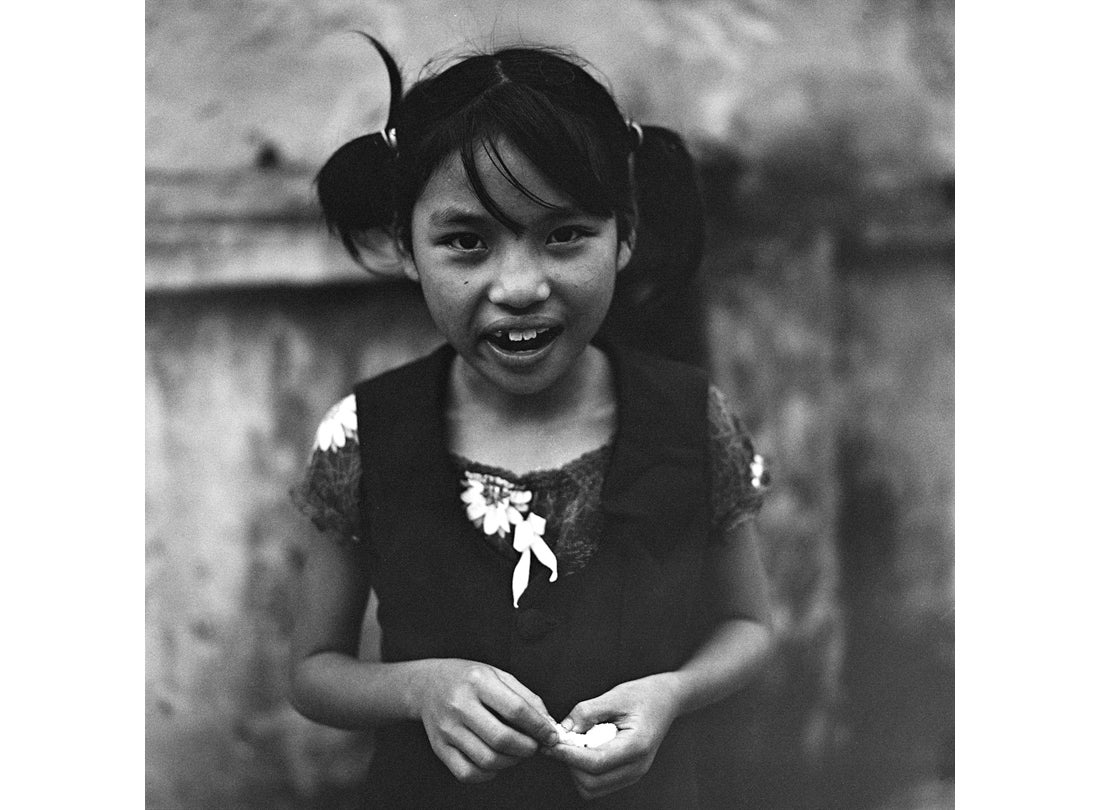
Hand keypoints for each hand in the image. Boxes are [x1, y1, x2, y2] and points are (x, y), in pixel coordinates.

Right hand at [415, 660, 558, 783]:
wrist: (427, 685)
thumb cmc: (468, 679)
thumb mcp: (498, 675)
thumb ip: (526, 697)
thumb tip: (548, 723)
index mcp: (478, 681)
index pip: (515, 709)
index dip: (539, 727)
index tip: (550, 736)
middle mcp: (460, 705)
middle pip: (501, 739)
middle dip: (527, 748)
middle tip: (535, 747)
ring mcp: (447, 729)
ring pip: (487, 760)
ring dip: (511, 762)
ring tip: (517, 753)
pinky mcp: (439, 748)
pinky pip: (468, 773)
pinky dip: (488, 774)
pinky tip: (495, 762)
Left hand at [544, 674, 680, 799]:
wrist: (666, 700)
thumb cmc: (644, 695)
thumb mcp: (615, 696)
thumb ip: (587, 712)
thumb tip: (563, 729)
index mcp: (637, 745)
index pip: (596, 763)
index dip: (569, 755)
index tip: (552, 743)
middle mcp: (637, 766)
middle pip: (591, 782)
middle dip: (571, 764)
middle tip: (561, 741)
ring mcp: (633, 773)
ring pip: (593, 788)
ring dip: (576, 769)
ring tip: (575, 744)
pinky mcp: (627, 774)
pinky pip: (599, 784)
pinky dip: (584, 771)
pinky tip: (584, 749)